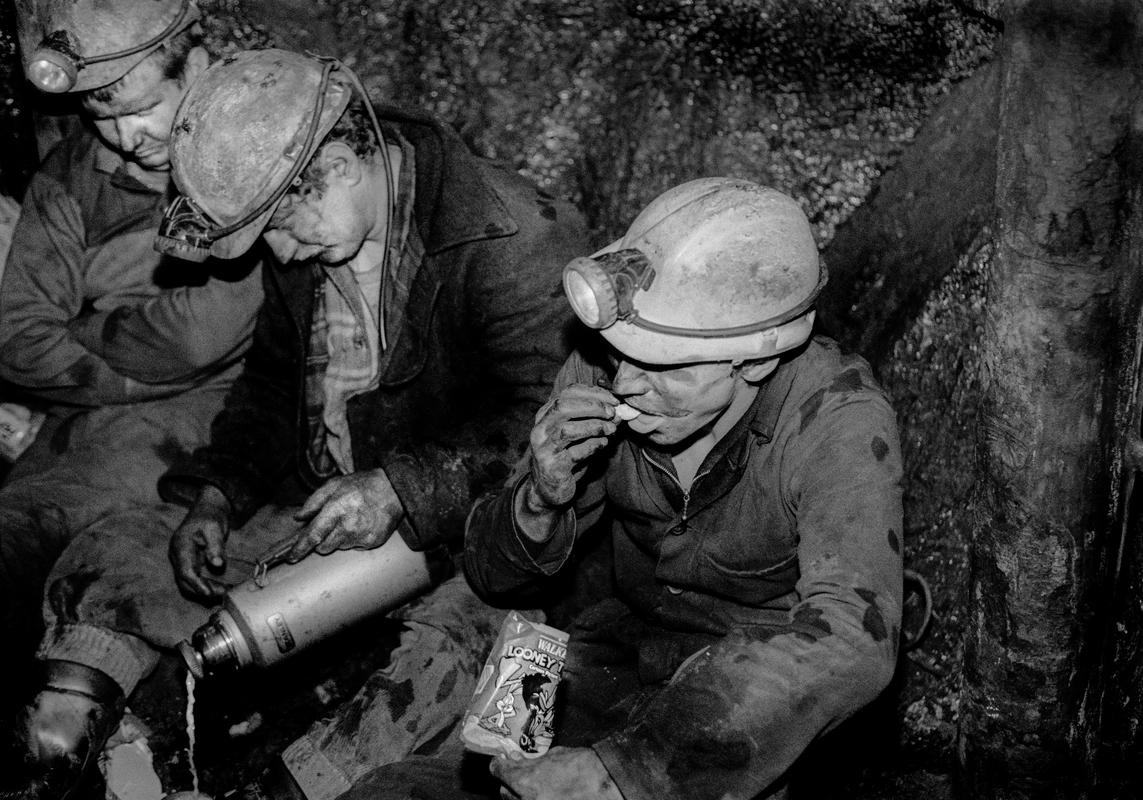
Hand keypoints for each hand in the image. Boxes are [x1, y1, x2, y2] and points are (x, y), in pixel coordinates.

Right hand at [169, 485, 230, 598]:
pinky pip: (195, 579)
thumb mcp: (214, 527)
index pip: (184, 570)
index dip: (195, 583)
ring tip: (225, 592)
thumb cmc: (209, 517)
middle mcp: (177, 556)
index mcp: (180, 546)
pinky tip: (222, 588)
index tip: (207, 593)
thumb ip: (215, 545)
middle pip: (185, 580)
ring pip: (189, 583)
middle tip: (222, 594)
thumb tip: (218, 564)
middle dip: (202, 590)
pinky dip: (207, 585)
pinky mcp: (190, 564)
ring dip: (205, 590)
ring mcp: (182, 561)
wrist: (207, 511)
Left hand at [288, 467, 402, 560]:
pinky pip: (354, 547)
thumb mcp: (334, 484)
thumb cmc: (361, 485)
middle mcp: (349, 524)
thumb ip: (313, 502)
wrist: (393, 489)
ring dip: (339, 538)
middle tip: (330, 526)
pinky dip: (353, 539)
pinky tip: (361, 525)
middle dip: (322, 540)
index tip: (291, 557)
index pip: (314, 534)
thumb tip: (298, 518)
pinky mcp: (373, 542)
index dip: (300, 548)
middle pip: (324, 546)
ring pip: (339, 547)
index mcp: (337, 507)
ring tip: (350, 521)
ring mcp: (362, 535)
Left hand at [491, 747, 622, 799]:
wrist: (609, 786)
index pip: (498, 771)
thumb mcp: (556, 756)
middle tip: (519, 772)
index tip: (503, 760)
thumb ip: (534, 760)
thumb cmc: (587, 768)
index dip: (500, 763)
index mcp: (525, 781)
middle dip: (509, 781)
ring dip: (520, 794)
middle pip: (503, 791)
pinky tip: (545, 794)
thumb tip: (522, 760)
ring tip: (534, 786)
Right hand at [526, 384, 618, 509]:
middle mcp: (540, 429)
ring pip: (567, 430)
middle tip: (612, 413)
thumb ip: (594, 420)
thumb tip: (618, 411)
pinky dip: (592, 446)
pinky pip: (574, 453)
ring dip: (594, 427)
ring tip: (611, 429)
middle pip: (564, 407)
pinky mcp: (551, 467)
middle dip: (592, 406)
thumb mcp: (579, 434)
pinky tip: (603, 444)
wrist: (550, 488)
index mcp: (546, 414)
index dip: (593, 393)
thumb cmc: (566, 455)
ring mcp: (543, 448)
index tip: (614, 400)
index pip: (568, 393)